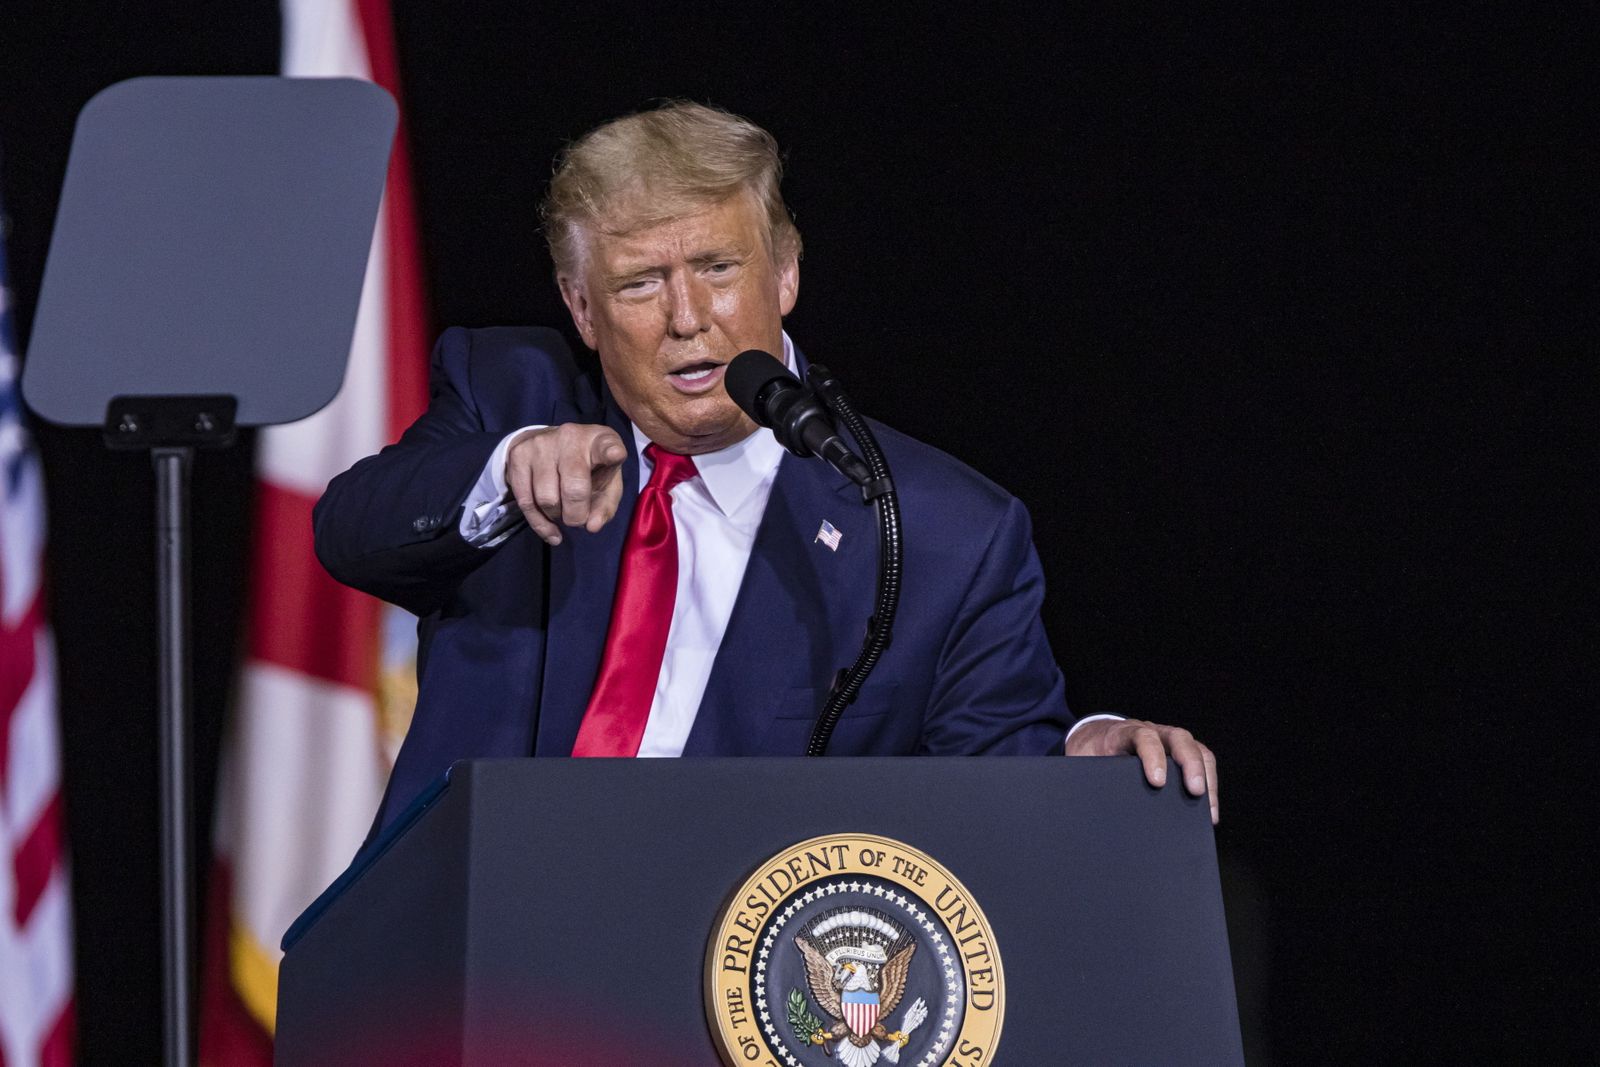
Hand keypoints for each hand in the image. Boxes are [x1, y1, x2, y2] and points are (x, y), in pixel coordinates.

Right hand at [505, 424, 626, 545]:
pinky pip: (525, 502)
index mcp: (599, 441)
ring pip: (547, 500)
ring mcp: (541, 444)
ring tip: (562, 512)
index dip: (612, 453)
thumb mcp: (606, 484)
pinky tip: (550, 530)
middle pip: (574, 489)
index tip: (615, 455)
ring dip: (556, 517)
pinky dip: (539, 523)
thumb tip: (591, 526)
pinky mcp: (519, 455)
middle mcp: (570, 437)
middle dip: (576, 516)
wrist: (549, 444)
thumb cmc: (588, 468)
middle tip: (578, 519)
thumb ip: (604, 506)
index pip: (607, 446)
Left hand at [1065, 718, 1218, 823]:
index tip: (1157, 782)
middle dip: (1190, 764)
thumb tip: (1092, 805)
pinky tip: (1209, 811)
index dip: (1152, 757)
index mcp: (1124, 732)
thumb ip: (1089, 777)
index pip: (1143, 737)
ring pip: (1196, 749)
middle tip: (1195, 792)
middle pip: (1179, 738)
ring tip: (1209, 811)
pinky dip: (1209, 784)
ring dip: (1207, 778)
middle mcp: (1151, 731)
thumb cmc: (1090, 752)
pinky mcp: (1178, 753)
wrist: (1093, 738)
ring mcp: (1168, 740)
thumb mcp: (1083, 763)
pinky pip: (1201, 762)